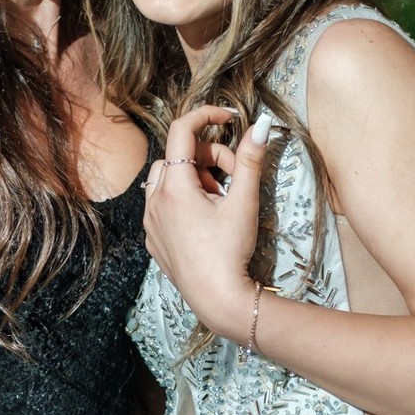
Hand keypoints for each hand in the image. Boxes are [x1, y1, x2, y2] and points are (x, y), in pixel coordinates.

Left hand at [144, 104, 259, 332]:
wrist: (217, 298)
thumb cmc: (230, 250)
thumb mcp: (244, 202)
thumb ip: (250, 159)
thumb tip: (263, 125)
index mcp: (174, 186)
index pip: (182, 130)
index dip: (206, 115)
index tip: (229, 117)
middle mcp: (154, 200)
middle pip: (177, 156)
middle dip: (207, 157)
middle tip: (233, 177)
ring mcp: (150, 221)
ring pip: (166, 179)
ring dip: (192, 178)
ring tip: (217, 200)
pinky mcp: (153, 239)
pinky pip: (161, 205)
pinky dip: (181, 200)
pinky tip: (204, 219)